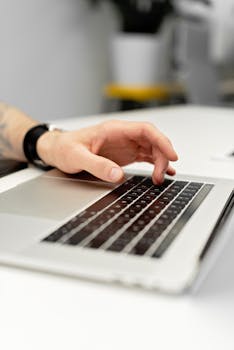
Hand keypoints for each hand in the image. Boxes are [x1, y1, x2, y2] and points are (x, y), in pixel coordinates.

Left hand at [37, 120, 177, 183]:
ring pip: (152, 149)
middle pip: (152, 140)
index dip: (161, 141)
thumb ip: (96, 165)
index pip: (145, 130)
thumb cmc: (65, 148)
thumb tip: (117, 175)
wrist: (58, 150)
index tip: (171, 155)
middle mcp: (123, 135)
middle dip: (162, 156)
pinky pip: (146, 157)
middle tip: (161, 175)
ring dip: (160, 162)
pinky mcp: (125, 155)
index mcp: (114, 130)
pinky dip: (156, 164)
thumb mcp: (77, 157)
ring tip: (160, 178)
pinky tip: (162, 173)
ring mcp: (125, 145)